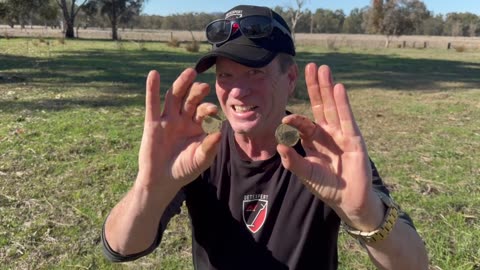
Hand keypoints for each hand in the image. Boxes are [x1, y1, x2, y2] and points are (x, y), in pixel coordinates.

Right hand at [137, 69, 221, 192]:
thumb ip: (209, 147)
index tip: (214, 110)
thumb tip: (220, 132)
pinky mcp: (152, 124)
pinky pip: (152, 104)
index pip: (203, 112)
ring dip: (181, 84)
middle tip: (204, 85)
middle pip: (190, 100)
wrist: (163, 180)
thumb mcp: (200, 160)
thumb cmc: (184, 169)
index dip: (208, 109)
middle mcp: (182, 119)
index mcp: (196, 126)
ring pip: (174, 97)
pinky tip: (154, 75)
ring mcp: (167, 120)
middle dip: (197, 92)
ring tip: (189, 73)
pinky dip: (152, 89)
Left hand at [277, 64, 383, 229]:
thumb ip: (293, 161)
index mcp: (313, 140)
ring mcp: (341, 133)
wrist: (348, 199)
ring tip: (324, 69)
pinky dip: (342, 103)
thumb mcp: (306, 174)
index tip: (285, 120)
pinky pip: (347, 118)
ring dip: (328, 88)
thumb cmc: (326, 186)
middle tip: (310, 67)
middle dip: (315, 87)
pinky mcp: (354, 138)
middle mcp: (327, 133)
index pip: (303, 124)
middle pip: (320, 105)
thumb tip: (279, 145)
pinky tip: (338, 88)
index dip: (295, 120)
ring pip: (333, 107)